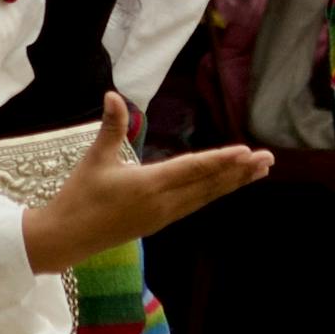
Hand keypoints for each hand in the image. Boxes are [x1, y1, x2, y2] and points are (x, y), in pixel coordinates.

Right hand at [20, 93, 268, 276]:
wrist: (66, 238)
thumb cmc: (79, 196)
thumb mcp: (94, 159)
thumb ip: (111, 127)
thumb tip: (112, 94)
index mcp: (148, 186)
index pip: (193, 169)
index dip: (221, 160)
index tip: (246, 152)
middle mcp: (163, 203)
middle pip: (209, 186)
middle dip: (239, 172)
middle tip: (268, 159)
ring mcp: (163, 216)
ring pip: (206, 197)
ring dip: (232, 183)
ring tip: (258, 172)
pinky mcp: (158, 222)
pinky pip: (195, 205)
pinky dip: (214, 193)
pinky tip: (225, 186)